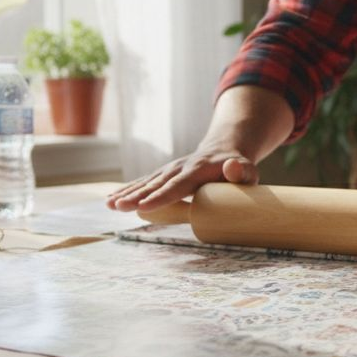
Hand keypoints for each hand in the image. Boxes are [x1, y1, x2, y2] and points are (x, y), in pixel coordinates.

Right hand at [106, 149, 258, 212]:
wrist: (225, 150)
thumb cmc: (238, 167)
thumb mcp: (247, 169)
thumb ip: (242, 171)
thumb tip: (233, 167)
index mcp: (197, 170)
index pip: (177, 186)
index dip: (161, 196)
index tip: (144, 206)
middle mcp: (179, 168)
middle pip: (156, 185)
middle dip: (136, 197)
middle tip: (119, 207)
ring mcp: (169, 170)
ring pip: (145, 183)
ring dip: (126, 194)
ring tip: (109, 205)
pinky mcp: (164, 175)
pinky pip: (143, 183)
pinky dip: (127, 191)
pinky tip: (111, 200)